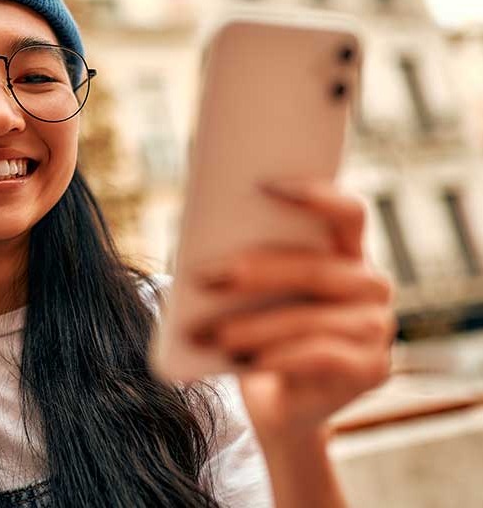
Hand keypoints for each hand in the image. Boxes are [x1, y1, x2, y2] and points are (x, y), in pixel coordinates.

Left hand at [190, 180, 395, 439]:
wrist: (275, 398)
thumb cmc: (259, 329)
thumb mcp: (250, 294)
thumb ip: (242, 259)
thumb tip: (204, 243)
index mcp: (347, 252)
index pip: (348, 213)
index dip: (317, 196)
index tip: (268, 184)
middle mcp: (371, 285)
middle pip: (317, 269)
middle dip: (257, 272)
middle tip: (209, 276)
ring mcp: (378, 328)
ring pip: (312, 319)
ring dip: (256, 326)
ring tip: (213, 333)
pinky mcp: (372, 369)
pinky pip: (322, 356)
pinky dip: (281, 356)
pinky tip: (249, 360)